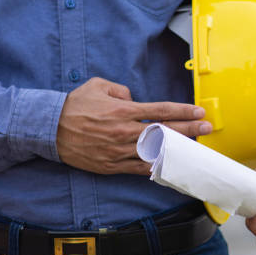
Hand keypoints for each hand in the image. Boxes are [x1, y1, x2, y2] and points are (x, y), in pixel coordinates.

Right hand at [56, 77, 211, 174]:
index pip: (162, 110)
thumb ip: (121, 90)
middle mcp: (124, 131)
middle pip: (165, 131)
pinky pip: (140, 169)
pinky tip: (172, 166)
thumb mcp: (98, 86)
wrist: (48, 129)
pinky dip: (157, 168)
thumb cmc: (74, 105)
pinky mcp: (112, 166)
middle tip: (207, 128)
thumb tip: (135, 98)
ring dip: (178, 150)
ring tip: (195, 148)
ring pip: (156, 152)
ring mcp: (119, 151)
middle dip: (189, 129)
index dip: (183, 111)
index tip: (199, 111)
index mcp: (123, 110)